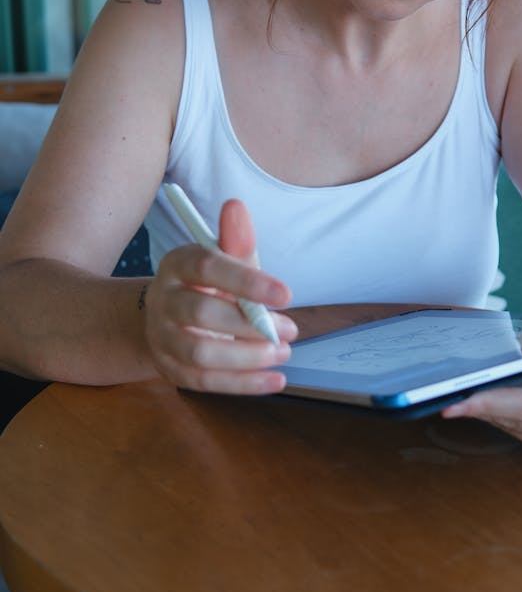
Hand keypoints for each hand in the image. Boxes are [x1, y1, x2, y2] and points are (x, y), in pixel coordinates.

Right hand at [145, 199, 296, 392]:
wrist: (170, 320)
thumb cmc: (210, 286)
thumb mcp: (225, 261)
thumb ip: (236, 241)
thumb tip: (236, 206)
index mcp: (177, 264)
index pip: (207, 266)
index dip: (247, 281)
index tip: (288, 294)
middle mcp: (163, 300)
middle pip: (201, 314)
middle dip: (250, 326)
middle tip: (289, 330)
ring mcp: (162, 337)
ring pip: (200, 353)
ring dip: (247, 357)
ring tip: (282, 352)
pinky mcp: (170, 369)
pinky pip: (204, 382)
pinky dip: (243, 384)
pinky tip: (275, 381)